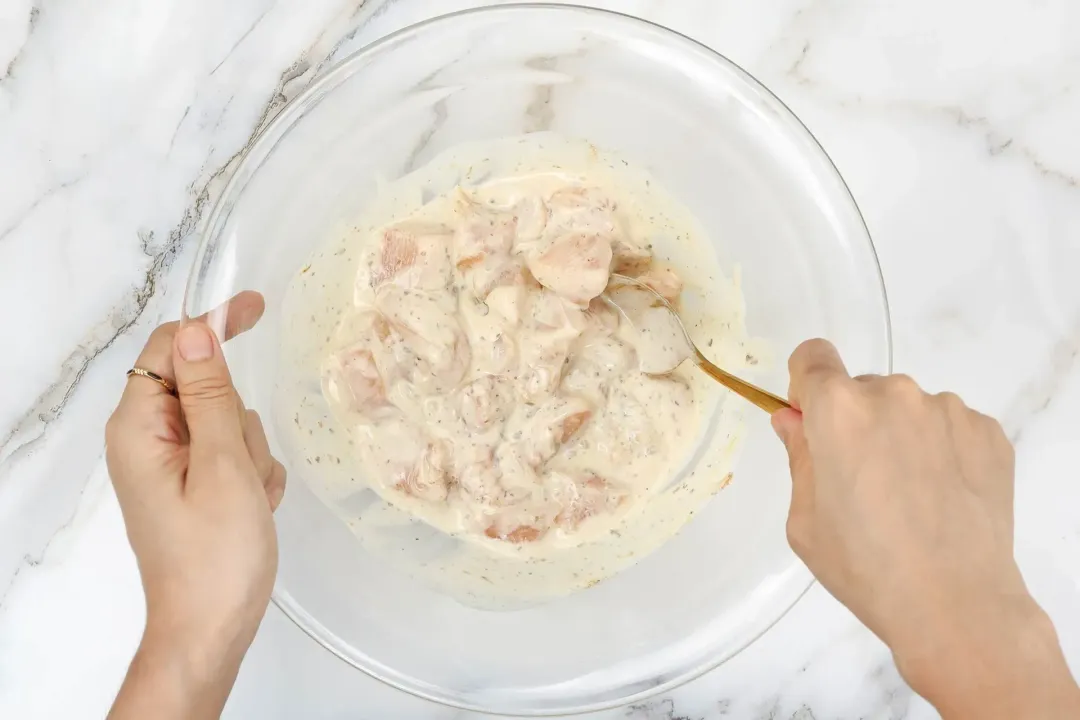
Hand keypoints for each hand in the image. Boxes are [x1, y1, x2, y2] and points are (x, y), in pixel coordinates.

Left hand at [105, 292, 284, 718]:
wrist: (211, 628)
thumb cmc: (215, 555)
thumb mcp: (223, 466)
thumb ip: (212, 395)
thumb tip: (197, 332)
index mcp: (139, 429)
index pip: (170, 348)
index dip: (212, 325)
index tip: (259, 306)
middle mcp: (148, 440)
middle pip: (206, 387)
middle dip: (238, 419)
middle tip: (244, 469)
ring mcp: (171, 464)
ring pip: (228, 421)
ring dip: (250, 454)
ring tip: (247, 499)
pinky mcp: (192, 484)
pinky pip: (234, 453)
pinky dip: (251, 475)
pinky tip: (251, 509)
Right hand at [772, 339, 1079, 718]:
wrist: (956, 603)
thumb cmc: (865, 566)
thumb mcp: (806, 520)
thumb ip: (799, 458)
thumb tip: (794, 422)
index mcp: (839, 411)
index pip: (813, 357)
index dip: (807, 387)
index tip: (813, 424)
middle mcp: (895, 395)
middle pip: (862, 389)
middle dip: (856, 422)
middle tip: (863, 481)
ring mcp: (948, 411)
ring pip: (909, 409)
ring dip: (902, 436)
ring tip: (911, 497)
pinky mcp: (988, 432)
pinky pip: (950, 427)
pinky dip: (942, 452)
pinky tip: (942, 499)